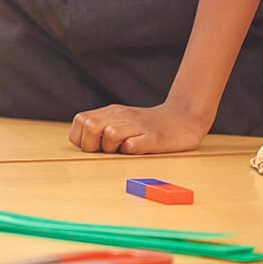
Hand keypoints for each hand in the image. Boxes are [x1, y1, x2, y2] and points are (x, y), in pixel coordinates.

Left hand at [68, 100, 208, 154]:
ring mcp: (137, 126)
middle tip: (105, 151)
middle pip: (90, 127)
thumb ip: (103, 127)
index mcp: (111, 112)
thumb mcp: (122, 120)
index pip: (80, 121)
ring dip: (111, 148)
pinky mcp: (153, 137)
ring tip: (122, 150)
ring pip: (109, 134)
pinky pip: (132, 145)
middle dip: (92, 145)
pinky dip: (130, 150)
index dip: (81, 138)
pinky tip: (137, 149)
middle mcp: (121, 115)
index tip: (94, 147)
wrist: (182, 119)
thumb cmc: (147, 126)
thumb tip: (81, 143)